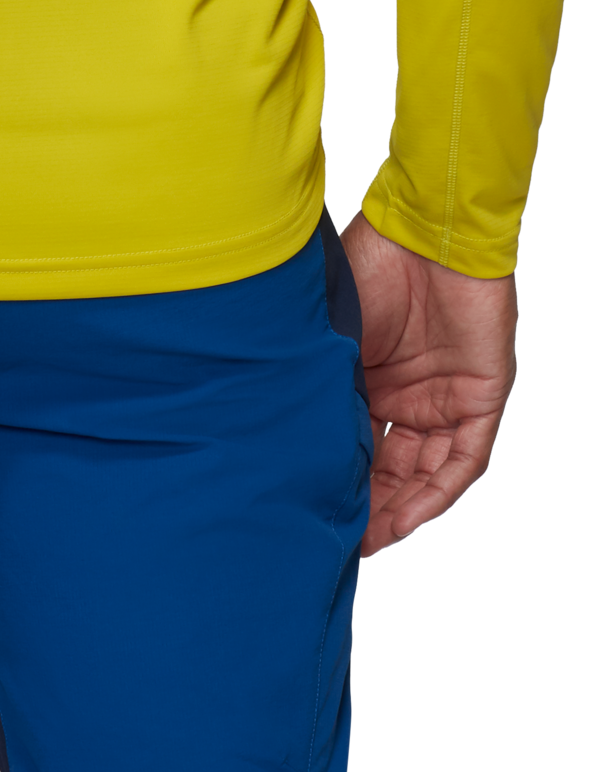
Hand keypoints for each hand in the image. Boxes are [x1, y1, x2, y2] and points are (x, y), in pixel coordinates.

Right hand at [340, 208, 517, 556]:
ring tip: (371, 539)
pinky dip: (438, 491)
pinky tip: (409, 516)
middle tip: (342, 541)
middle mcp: (411, 394)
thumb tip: (290, 440)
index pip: (359, 444)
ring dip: (403, 508)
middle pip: (393, 468)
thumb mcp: (335, 337)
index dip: (342, 482)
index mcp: (372, 377)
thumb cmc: (369, 267)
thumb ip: (325, 385)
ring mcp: (448, 396)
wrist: (425, 230)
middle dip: (370, 508)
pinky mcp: (482, 395)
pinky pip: (464, 459)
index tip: (313, 515)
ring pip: (428, 472)